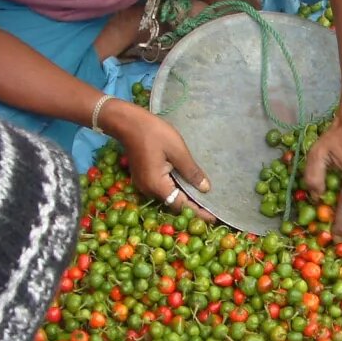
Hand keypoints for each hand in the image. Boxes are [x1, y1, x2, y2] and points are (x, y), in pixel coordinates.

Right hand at [102, 102, 213, 221]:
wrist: (128, 123)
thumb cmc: (154, 133)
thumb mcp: (177, 150)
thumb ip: (191, 171)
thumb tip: (205, 189)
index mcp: (157, 185)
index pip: (181, 205)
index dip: (198, 212)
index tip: (213, 218)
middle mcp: (148, 190)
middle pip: (174, 204)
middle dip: (192, 207)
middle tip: (212, 208)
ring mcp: (144, 185)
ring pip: (168, 197)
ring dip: (184, 198)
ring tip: (203, 199)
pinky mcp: (143, 178)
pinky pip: (162, 189)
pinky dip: (175, 190)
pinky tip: (187, 185)